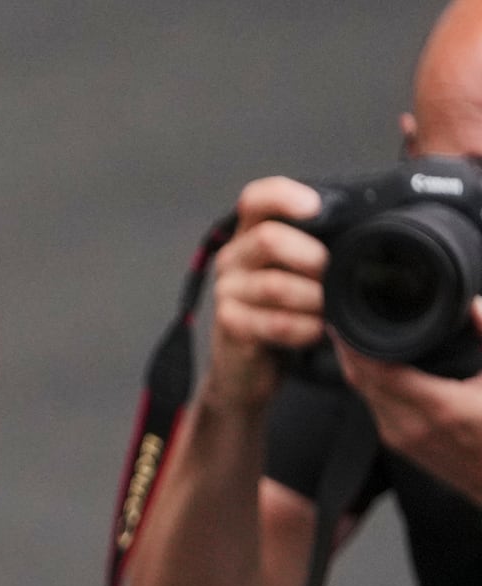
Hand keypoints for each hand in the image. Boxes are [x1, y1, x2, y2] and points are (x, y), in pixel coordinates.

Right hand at [205, 176, 327, 410]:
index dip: (284, 196)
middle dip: (312, 257)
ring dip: (314, 298)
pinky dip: (304, 329)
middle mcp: (234, 258)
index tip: (316, 208)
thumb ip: (320, 245)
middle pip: (268, 238)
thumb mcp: (299, 273)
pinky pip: (274, 323)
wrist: (250, 367)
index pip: (256, 198)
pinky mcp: (230, 325)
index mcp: (252, 235)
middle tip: (333, 275)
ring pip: (274, 285)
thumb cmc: (285, 313)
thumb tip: (379, 223)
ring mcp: (227, 292)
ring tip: (330, 309)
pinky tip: (317, 332)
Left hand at [336, 299, 481, 505]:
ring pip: (365, 397)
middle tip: (344, 325)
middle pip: (363, 383)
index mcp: (439, 407)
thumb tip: (473, 306)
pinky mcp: (402, 447)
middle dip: (349, 353)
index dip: (356, 347)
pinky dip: (368, 388)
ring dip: (355, 370)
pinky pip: (374, 410)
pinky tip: (370, 371)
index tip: (346, 324)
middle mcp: (413, 426)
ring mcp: (404, 440)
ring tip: (352, 342)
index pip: (379, 372)